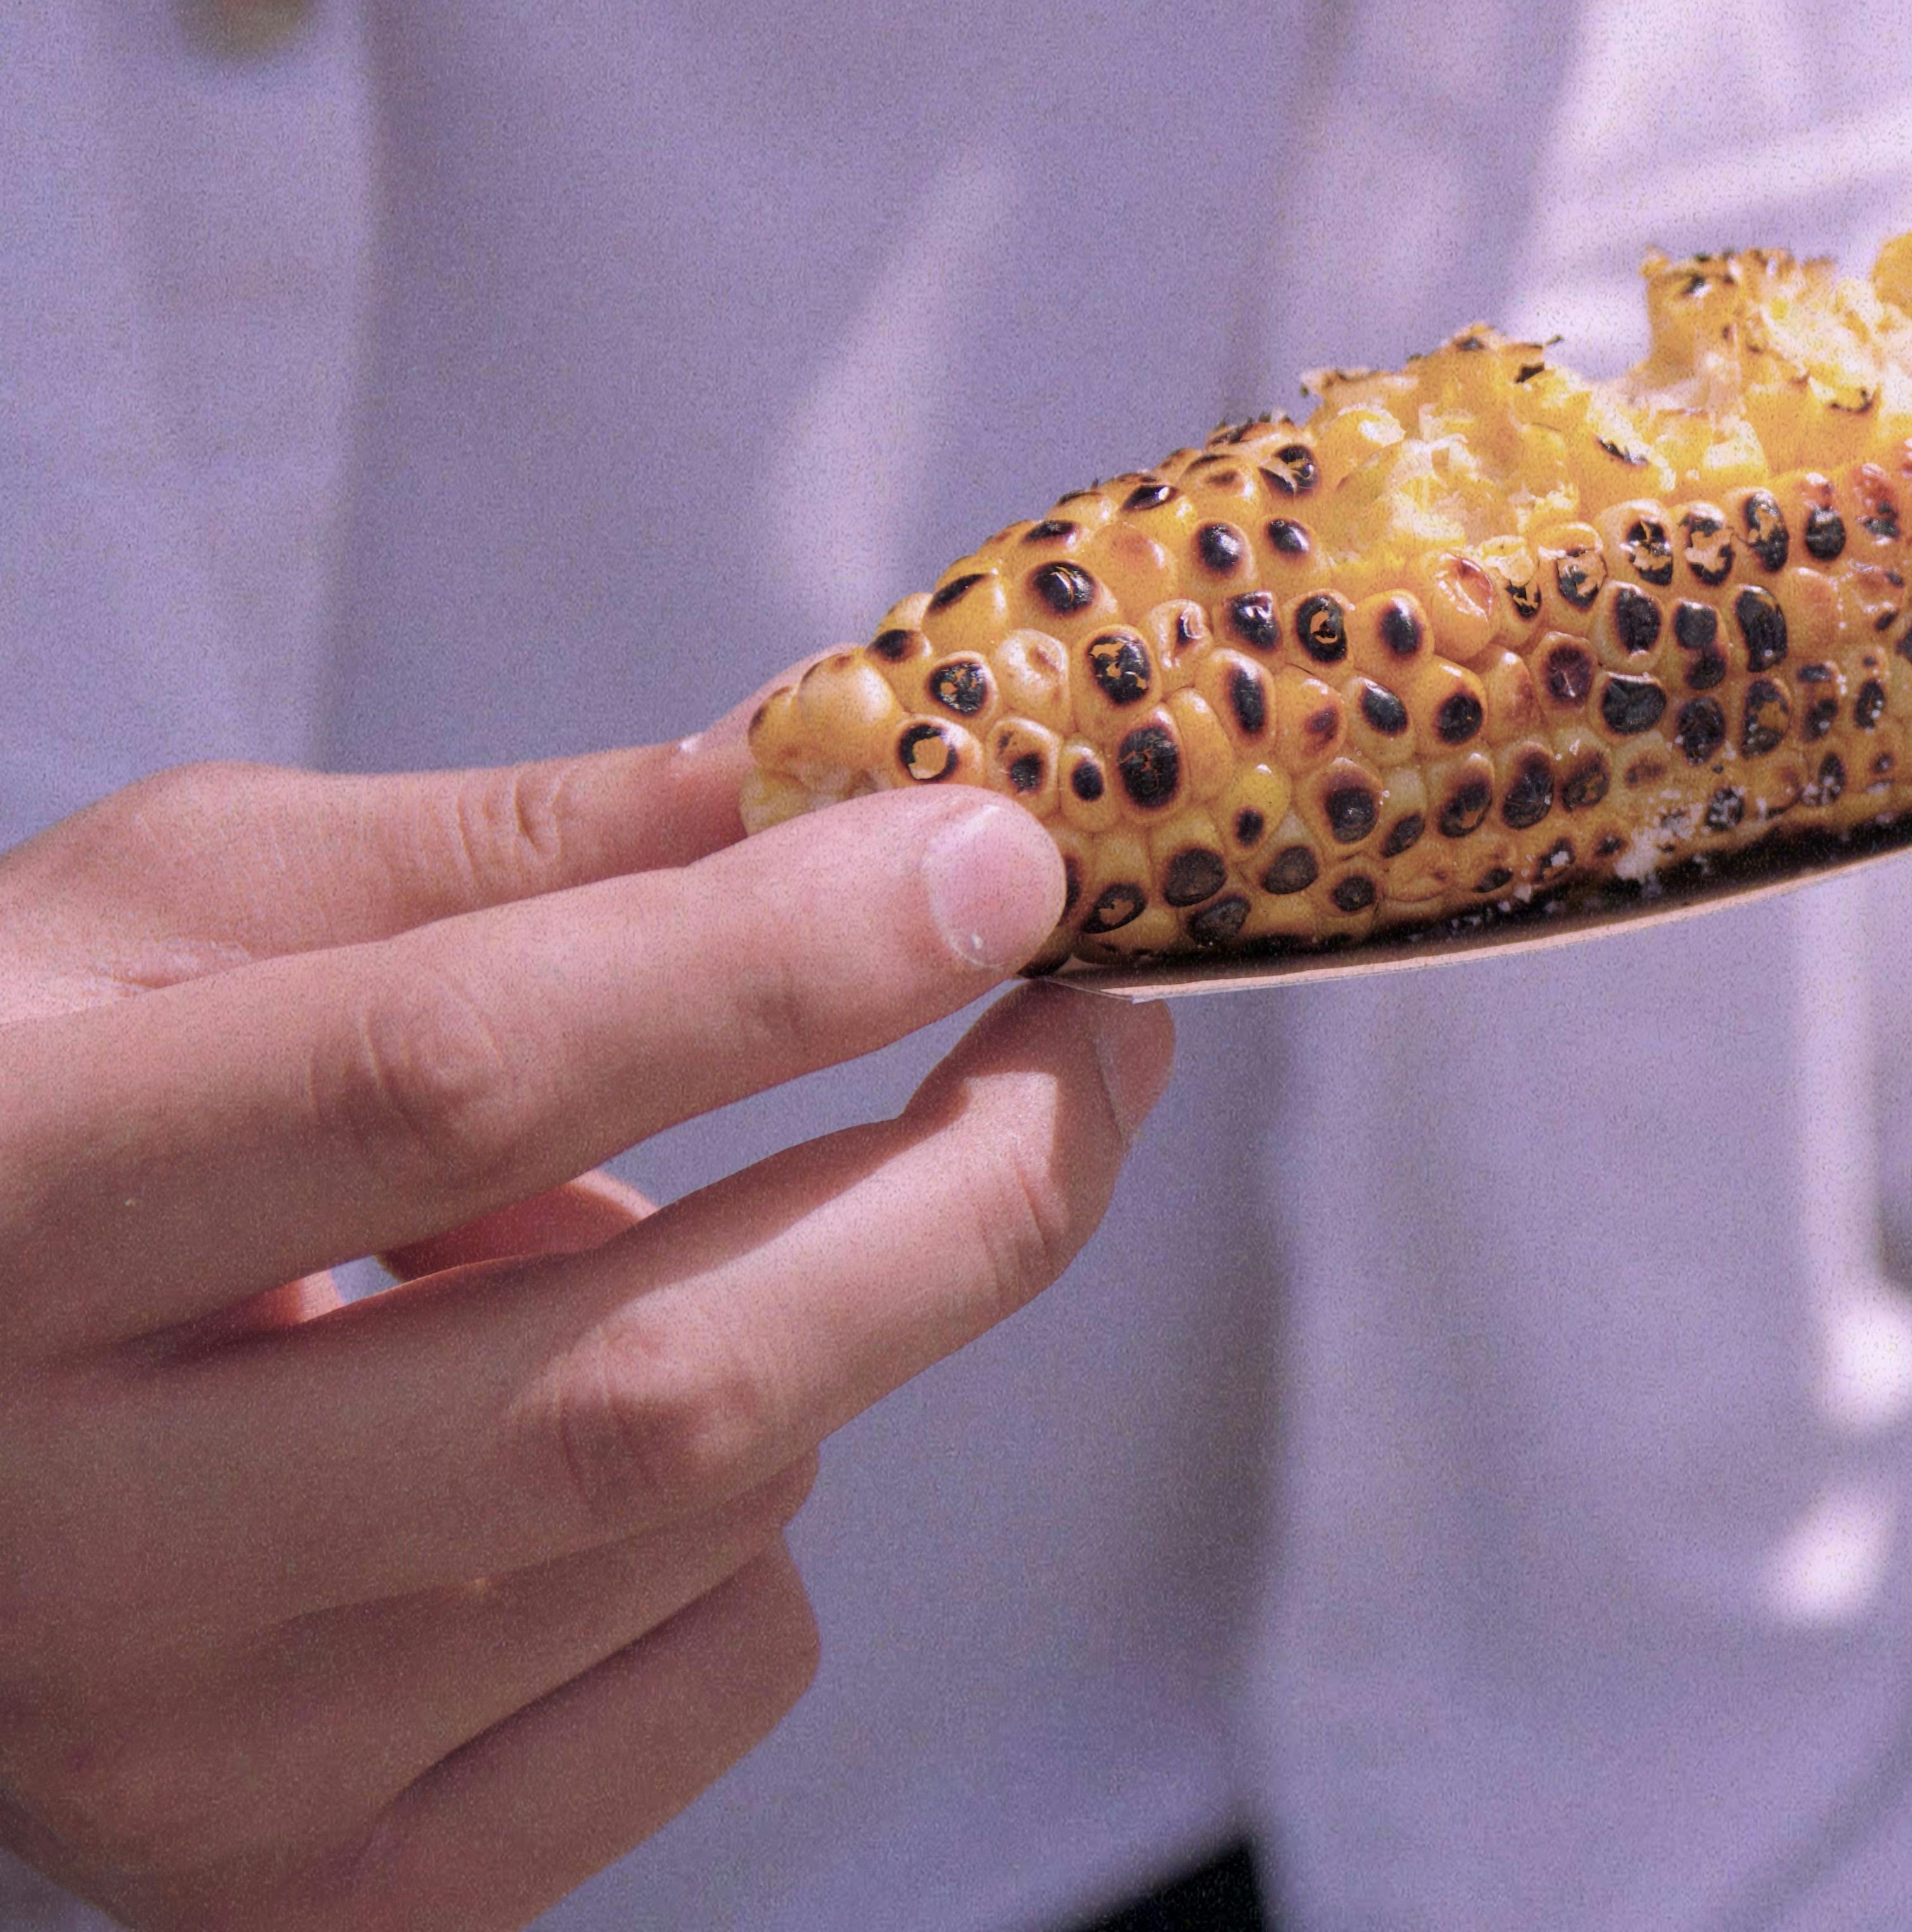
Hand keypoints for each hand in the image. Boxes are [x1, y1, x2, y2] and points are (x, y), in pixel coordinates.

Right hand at [0, 726, 1173, 1930]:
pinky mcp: (325, 1900)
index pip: (448, 1079)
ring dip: (798, 1335)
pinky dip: (752, 1528)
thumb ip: (503, 855)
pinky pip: (718, 1676)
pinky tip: (576, 1452)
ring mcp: (197, 1768)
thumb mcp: (167, 916)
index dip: (776, 965)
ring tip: (614, 1243)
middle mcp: (70, 1544)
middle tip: (1105, 1041)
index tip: (1008, 868)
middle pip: (652, 1381)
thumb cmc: (19, 1116)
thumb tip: (839, 788)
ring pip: (718, 1517)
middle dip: (963, 1193)